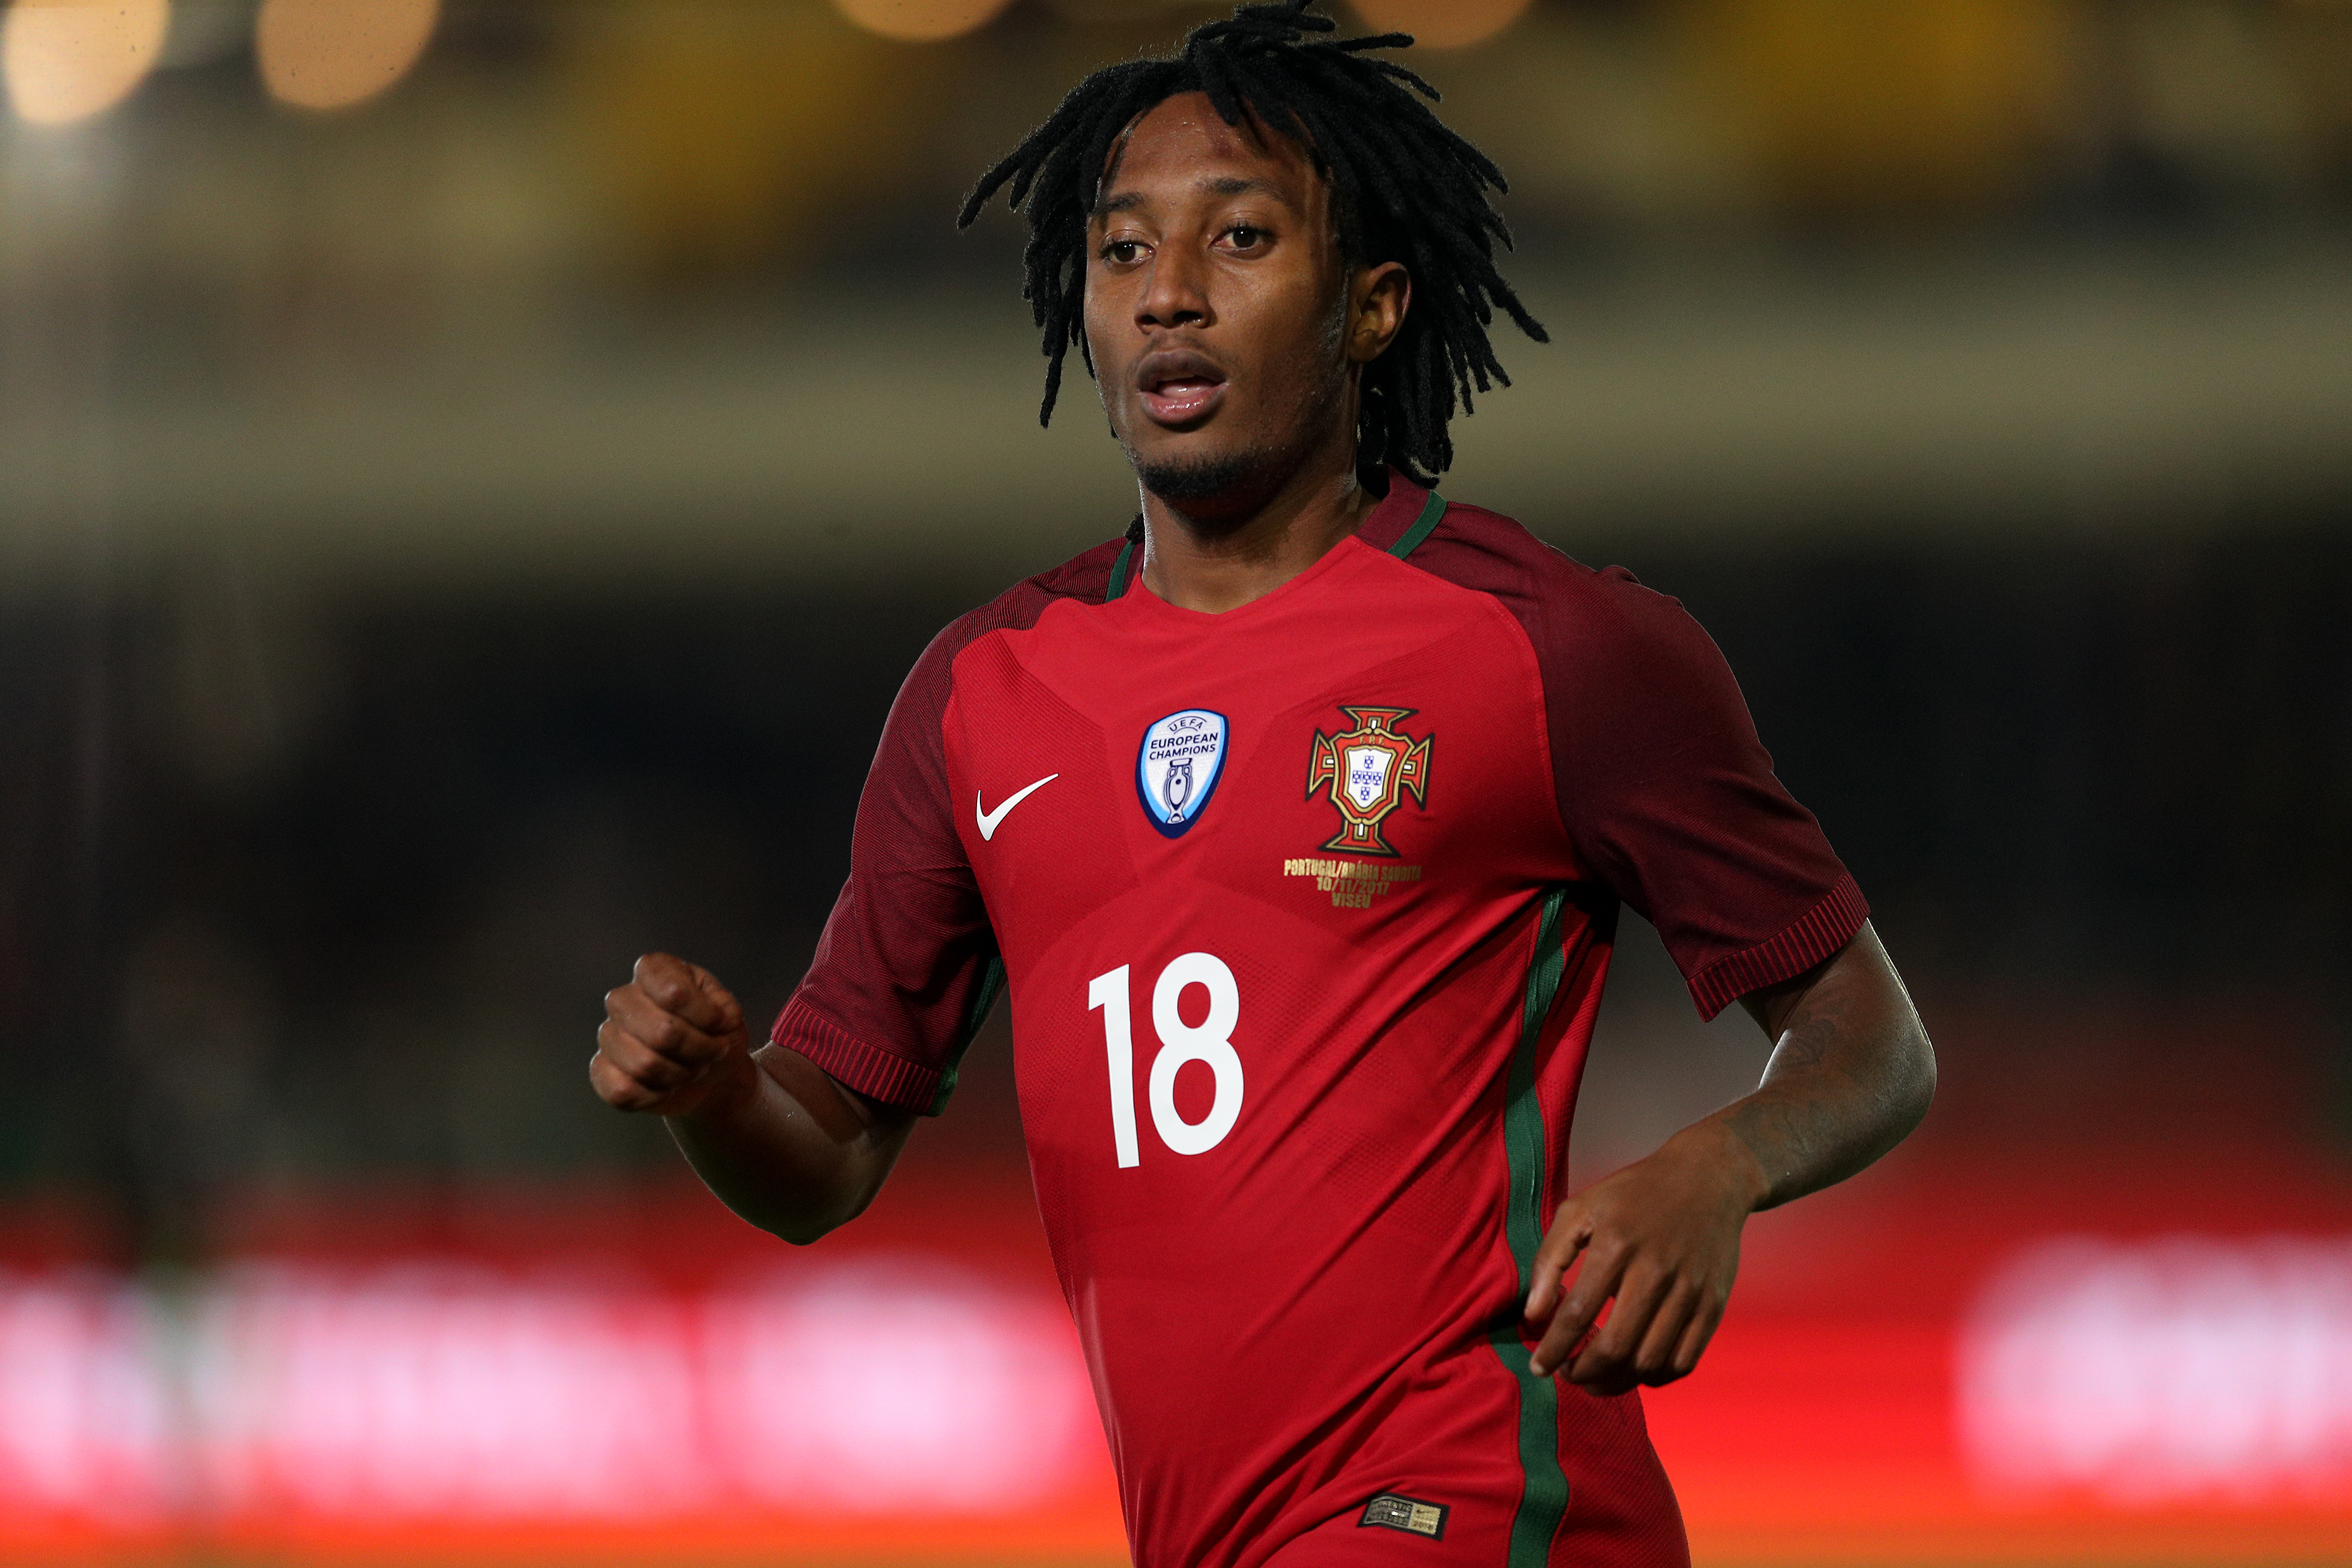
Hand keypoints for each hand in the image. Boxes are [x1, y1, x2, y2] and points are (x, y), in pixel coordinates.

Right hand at [591, 953, 752, 1116]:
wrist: (708, 1070)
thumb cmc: (715, 1032)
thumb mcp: (729, 1011)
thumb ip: (724, 1008)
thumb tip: (717, 1017)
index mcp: (654, 970)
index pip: (674, 993)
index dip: (706, 1016)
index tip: (721, 1024)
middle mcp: (623, 998)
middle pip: (662, 1033)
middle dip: (698, 1050)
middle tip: (712, 1052)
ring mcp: (608, 1034)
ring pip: (644, 1065)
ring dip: (681, 1074)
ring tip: (692, 1068)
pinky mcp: (601, 1069)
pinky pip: (621, 1091)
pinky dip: (654, 1096)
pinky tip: (666, 1088)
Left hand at [1521, 1121, 1762, 1392]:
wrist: (1708, 1178)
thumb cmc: (1633, 1195)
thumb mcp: (1581, 1208)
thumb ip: (1550, 1258)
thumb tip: (1533, 1314)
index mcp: (1615, 1245)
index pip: (1576, 1315)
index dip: (1553, 1350)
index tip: (1538, 1367)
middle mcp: (1655, 1272)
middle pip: (1614, 1348)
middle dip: (1582, 1374)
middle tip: (1568, 1375)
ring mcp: (1689, 1291)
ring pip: (1649, 1362)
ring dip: (1616, 1382)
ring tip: (1596, 1377)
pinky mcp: (1714, 1305)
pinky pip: (1684, 1361)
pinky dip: (1655, 1377)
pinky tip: (1635, 1369)